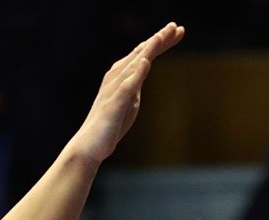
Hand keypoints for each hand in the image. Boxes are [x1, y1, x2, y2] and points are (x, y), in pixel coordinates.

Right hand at [67, 22, 183, 163]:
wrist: (90, 145)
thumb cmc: (110, 124)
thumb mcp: (129, 99)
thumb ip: (136, 81)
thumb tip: (144, 66)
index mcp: (122, 76)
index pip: (144, 54)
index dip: (161, 41)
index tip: (178, 30)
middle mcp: (117, 77)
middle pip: (141, 54)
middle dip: (159, 39)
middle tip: (176, 26)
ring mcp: (115, 90)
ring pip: (133, 65)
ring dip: (148, 50)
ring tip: (162, 36)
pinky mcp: (114, 104)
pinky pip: (127, 86)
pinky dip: (136, 73)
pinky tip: (146, 62)